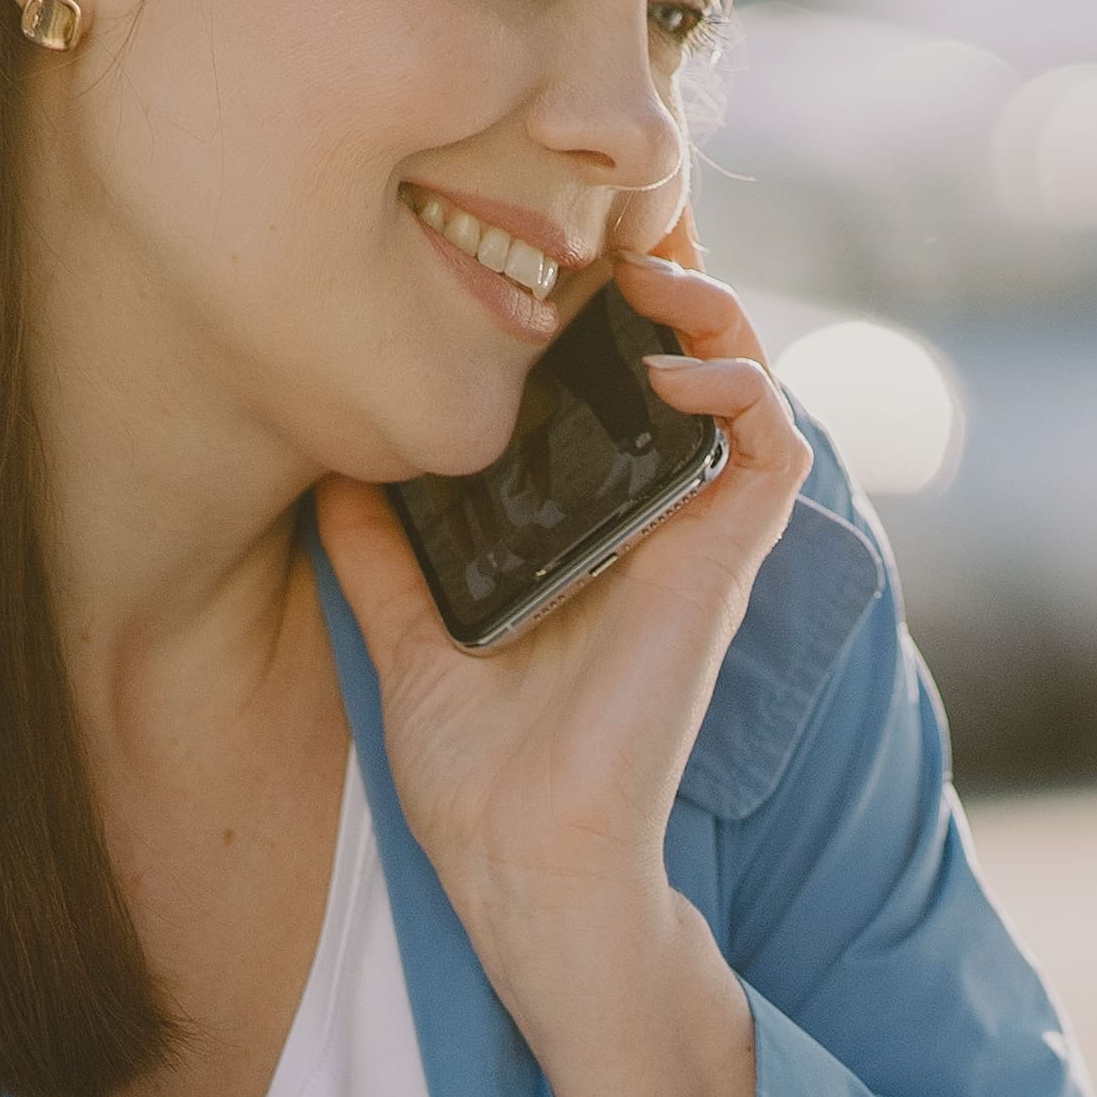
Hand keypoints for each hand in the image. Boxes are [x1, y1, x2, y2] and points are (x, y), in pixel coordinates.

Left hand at [315, 223, 808, 983]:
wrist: (523, 862)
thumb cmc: (480, 776)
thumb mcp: (406, 634)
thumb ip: (380, 553)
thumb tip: (325, 469)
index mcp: (595, 533)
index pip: (623, 394)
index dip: (610, 311)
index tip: (550, 253)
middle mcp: (656, 528)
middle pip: (691, 368)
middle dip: (667, 282)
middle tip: (608, 234)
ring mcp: (696, 546)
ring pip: (749, 388)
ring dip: (715, 314)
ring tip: (653, 273)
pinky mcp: (723, 571)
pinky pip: (772, 452)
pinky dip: (742, 390)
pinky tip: (670, 368)